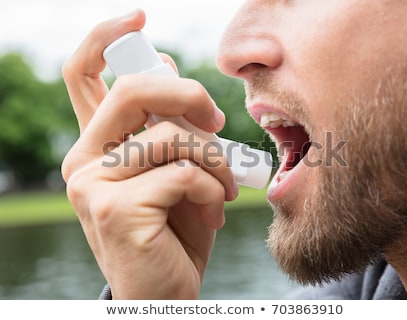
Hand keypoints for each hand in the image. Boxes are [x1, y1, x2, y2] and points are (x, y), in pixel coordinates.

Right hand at [61, 9, 237, 298]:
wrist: (165, 289)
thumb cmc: (174, 228)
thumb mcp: (174, 170)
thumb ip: (166, 124)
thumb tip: (167, 66)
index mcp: (97, 144)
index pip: (82, 74)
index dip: (105, 37)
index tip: (139, 17)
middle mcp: (83, 160)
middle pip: (133, 90)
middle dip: (189, 96)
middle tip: (218, 121)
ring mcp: (92, 185)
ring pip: (171, 136)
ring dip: (215, 159)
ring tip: (225, 188)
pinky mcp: (115, 211)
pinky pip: (183, 173)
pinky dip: (212, 189)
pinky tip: (213, 211)